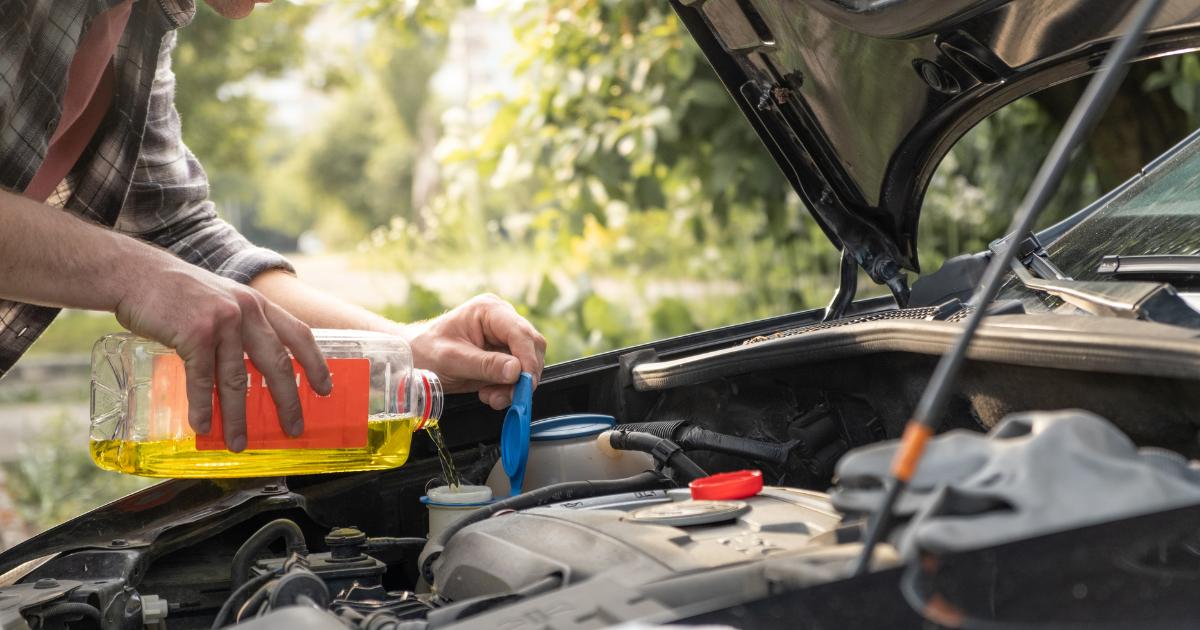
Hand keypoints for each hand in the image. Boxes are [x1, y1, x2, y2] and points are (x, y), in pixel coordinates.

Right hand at [115, 261, 330, 451]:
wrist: (135, 272)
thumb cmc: (175, 291)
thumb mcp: (222, 298)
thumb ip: (240, 326)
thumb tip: (251, 369)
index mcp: (257, 304)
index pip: (298, 334)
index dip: (315, 363)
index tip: (326, 389)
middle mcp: (246, 311)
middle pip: (276, 363)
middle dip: (288, 400)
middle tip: (294, 427)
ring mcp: (222, 322)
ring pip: (236, 379)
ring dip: (238, 416)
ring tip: (239, 442)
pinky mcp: (195, 333)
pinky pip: (202, 378)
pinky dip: (202, 406)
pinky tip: (203, 426)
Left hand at [405, 294, 546, 409]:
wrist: (415, 358)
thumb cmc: (427, 351)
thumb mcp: (452, 360)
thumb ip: (485, 365)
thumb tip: (516, 371)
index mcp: (489, 310)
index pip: (520, 332)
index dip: (527, 358)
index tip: (524, 382)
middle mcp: (502, 320)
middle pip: (531, 346)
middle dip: (523, 375)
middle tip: (510, 396)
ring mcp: (504, 337)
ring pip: (528, 363)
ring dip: (515, 385)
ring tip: (491, 397)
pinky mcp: (503, 354)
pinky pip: (517, 373)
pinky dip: (508, 389)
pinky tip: (490, 394)